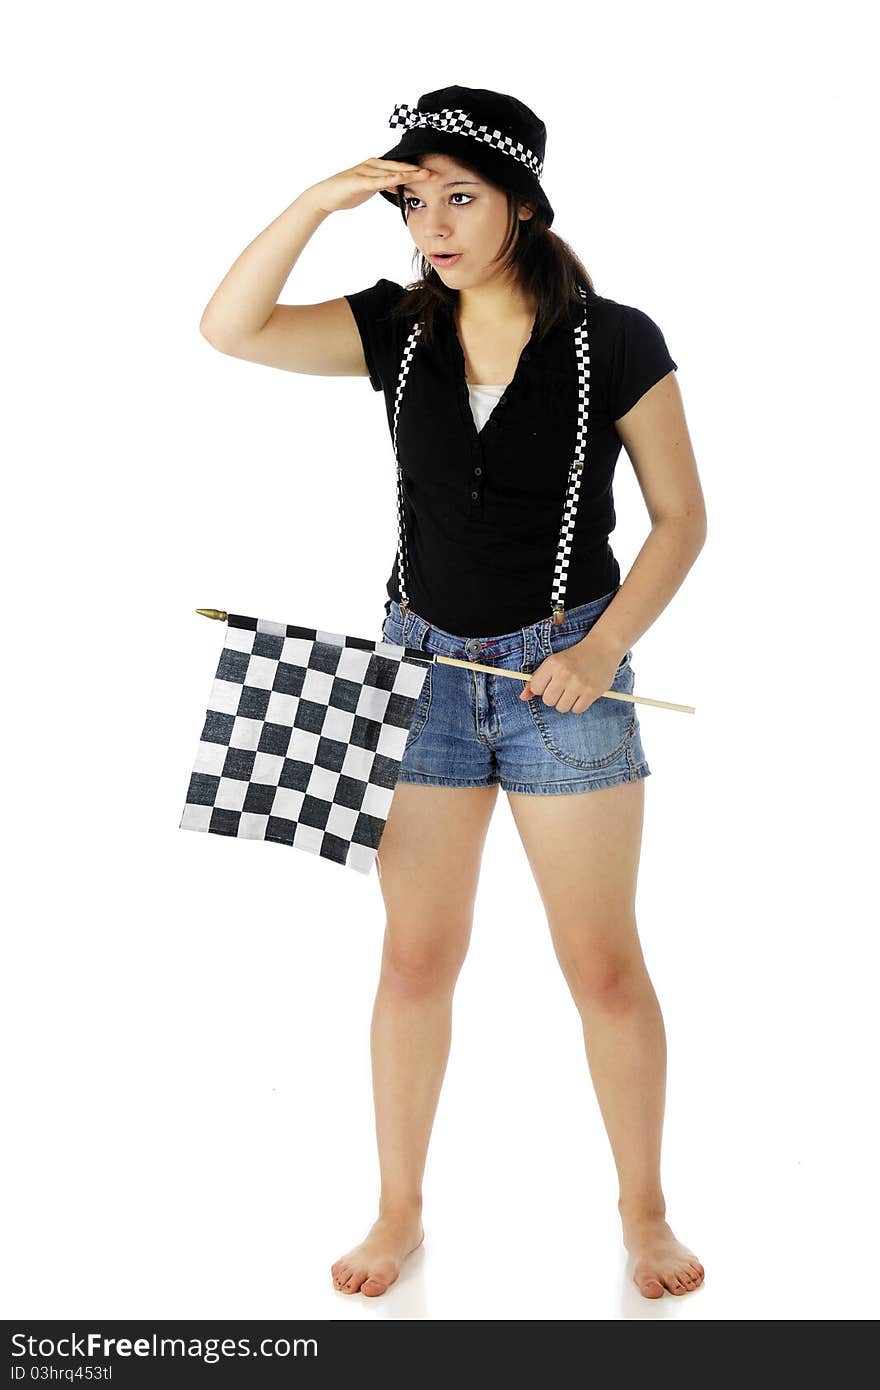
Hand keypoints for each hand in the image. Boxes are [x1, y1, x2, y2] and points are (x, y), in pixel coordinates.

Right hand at [306, 158, 432, 214]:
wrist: (327, 196)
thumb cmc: (348, 191)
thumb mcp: (371, 188)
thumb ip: (385, 184)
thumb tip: (399, 184)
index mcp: (377, 166)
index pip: (401, 167)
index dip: (417, 171)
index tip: (434, 174)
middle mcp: (373, 165)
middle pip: (400, 166)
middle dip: (418, 170)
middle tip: (436, 173)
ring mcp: (366, 171)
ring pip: (391, 171)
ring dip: (408, 172)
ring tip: (425, 175)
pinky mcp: (359, 181)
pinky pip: (377, 180)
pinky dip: (390, 179)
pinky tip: (401, 178)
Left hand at [519, 635, 622, 713]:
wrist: (603, 648)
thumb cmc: (574, 657)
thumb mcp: (554, 662)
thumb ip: (536, 679)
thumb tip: (522, 697)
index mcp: (553, 663)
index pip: (536, 689)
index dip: (542, 689)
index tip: (550, 683)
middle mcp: (564, 673)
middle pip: (548, 701)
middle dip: (554, 697)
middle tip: (563, 687)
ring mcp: (578, 684)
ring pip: (561, 708)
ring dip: (566, 702)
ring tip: (573, 690)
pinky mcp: (591, 692)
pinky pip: (577, 710)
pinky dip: (578, 705)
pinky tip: (582, 693)